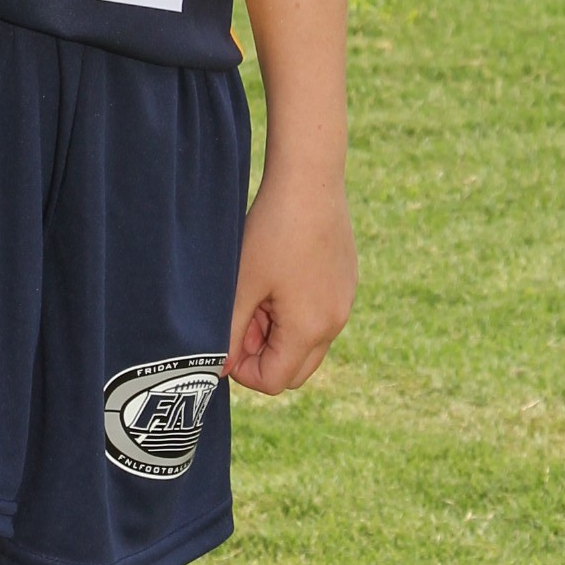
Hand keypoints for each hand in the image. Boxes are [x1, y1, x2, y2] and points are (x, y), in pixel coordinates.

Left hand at [225, 159, 356, 396]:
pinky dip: (295, 313)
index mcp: (310, 329)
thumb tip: (219, 369)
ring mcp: (344, 303)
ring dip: (278, 333)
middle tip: (241, 317)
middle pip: (295, 370)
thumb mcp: (242, 286)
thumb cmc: (272, 232)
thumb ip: (228, 333)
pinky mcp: (346, 284)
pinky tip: (277, 277)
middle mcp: (335, 323)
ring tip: (257, 292)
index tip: (227, 337)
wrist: (310, 182)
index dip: (243, 370)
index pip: (274, 381)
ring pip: (307, 343)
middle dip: (263, 356)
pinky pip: (319, 317)